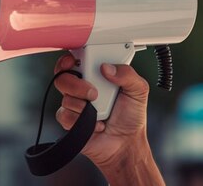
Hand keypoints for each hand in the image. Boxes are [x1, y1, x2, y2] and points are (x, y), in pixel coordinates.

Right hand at [53, 54, 150, 168]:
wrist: (126, 144)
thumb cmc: (132, 117)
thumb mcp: (139, 90)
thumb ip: (128, 74)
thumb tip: (108, 67)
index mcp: (97, 75)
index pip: (76, 60)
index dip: (69, 59)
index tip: (73, 60)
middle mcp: (83, 88)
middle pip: (63, 76)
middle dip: (76, 84)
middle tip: (93, 92)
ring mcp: (75, 104)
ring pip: (65, 97)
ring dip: (83, 105)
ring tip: (99, 111)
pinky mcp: (70, 121)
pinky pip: (65, 116)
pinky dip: (82, 121)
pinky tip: (96, 123)